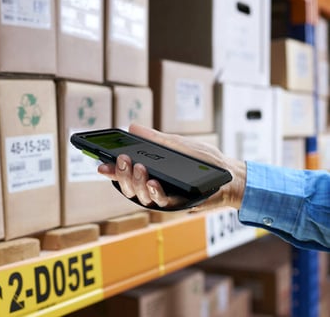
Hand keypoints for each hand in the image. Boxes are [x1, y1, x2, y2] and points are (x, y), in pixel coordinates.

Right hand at [98, 124, 246, 209]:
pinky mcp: (178, 204)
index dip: (112, 171)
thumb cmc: (204, 160)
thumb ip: (156, 139)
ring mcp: (166, 197)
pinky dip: (154, 193)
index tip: (101, 164)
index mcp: (152, 172)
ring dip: (135, 183)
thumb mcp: (178, 145)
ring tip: (138, 167)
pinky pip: (162, 202)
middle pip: (129, 187)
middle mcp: (154, 186)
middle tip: (122, 160)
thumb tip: (133, 127)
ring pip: (141, 197)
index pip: (126, 173)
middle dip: (121, 175)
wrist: (229, 174)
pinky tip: (152, 183)